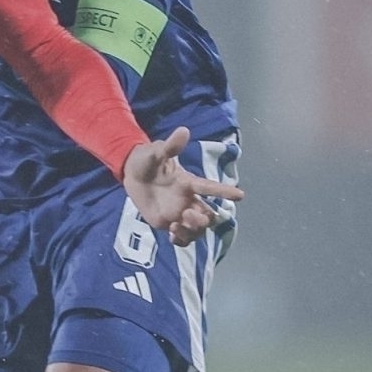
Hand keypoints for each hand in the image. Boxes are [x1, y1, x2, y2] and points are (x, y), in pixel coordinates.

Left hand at [122, 127, 243, 245]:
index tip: (240, 195)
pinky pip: (182, 238)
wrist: (132, 173)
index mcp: (188, 183)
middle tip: (186, 215)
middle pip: (208, 215)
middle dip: (203, 220)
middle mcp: (188, 200)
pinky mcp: (168, 223)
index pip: (210, 187)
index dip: (224, 191)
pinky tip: (172, 237)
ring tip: (175, 227)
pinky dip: (182, 241)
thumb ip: (170, 146)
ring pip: (197, 229)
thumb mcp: (155, 152)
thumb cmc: (146, 160)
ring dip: (192, 231)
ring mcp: (179, 213)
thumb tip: (183, 131)